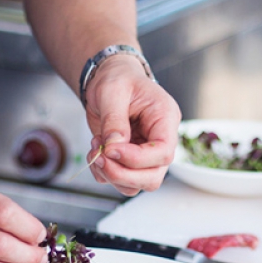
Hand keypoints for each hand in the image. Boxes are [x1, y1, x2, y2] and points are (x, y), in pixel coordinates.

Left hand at [83, 55, 180, 195]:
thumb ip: (114, 120)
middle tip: (100, 157)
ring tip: (96, 150)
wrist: (109, 79)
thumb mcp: (113, 91)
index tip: (111, 149)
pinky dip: (104, 174)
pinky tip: (96, 152)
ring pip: (137, 184)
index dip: (136, 158)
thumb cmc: (117, 79)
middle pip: (153, 176)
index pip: (163, 152)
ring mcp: (146, 154)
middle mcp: (160, 141)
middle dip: (122, 174)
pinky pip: (121, 181)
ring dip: (112, 175)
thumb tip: (114, 146)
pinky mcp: (130, 160)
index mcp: (165, 119)